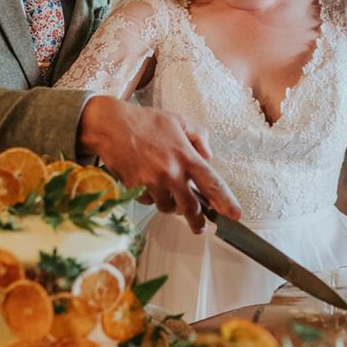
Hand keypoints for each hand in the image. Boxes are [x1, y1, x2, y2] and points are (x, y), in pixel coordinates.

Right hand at [77, 96, 240, 232]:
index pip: (212, 183)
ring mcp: (152, 182)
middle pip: (191, 207)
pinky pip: (148, 202)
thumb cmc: (144, 121)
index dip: (226, 202)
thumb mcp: (178, 120)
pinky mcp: (136, 188)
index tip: (235, 214)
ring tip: (168, 192)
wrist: (111, 125)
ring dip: (171, 205)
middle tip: (200, 226)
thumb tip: (208, 156)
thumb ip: (199, 136)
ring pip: (168, 207)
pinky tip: (147, 182)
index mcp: (186, 156)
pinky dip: (151, 197)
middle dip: (198, 221)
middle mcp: (171, 172)